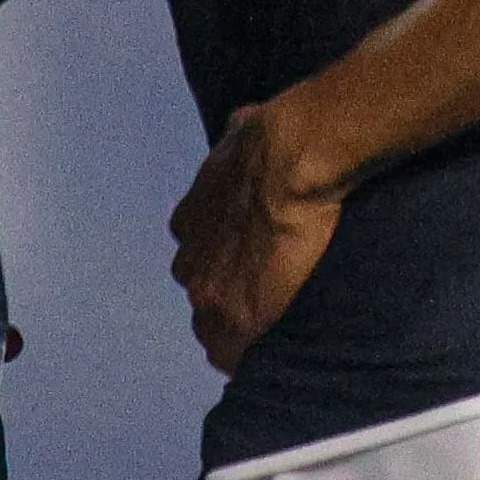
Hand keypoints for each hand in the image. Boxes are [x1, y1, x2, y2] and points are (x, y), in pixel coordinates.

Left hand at [170, 100, 344, 372]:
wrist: (291, 160)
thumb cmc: (270, 140)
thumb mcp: (238, 134)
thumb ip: (234, 145)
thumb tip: (246, 124)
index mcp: (189, 224)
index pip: (198, 261)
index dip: (225, 268)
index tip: (247, 270)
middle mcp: (190, 263)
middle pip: (204, 298)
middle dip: (230, 298)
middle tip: (267, 298)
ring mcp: (210, 294)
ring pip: (215, 328)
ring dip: (239, 327)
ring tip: (272, 329)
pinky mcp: (239, 319)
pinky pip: (233, 354)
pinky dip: (249, 355)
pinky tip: (271, 355)